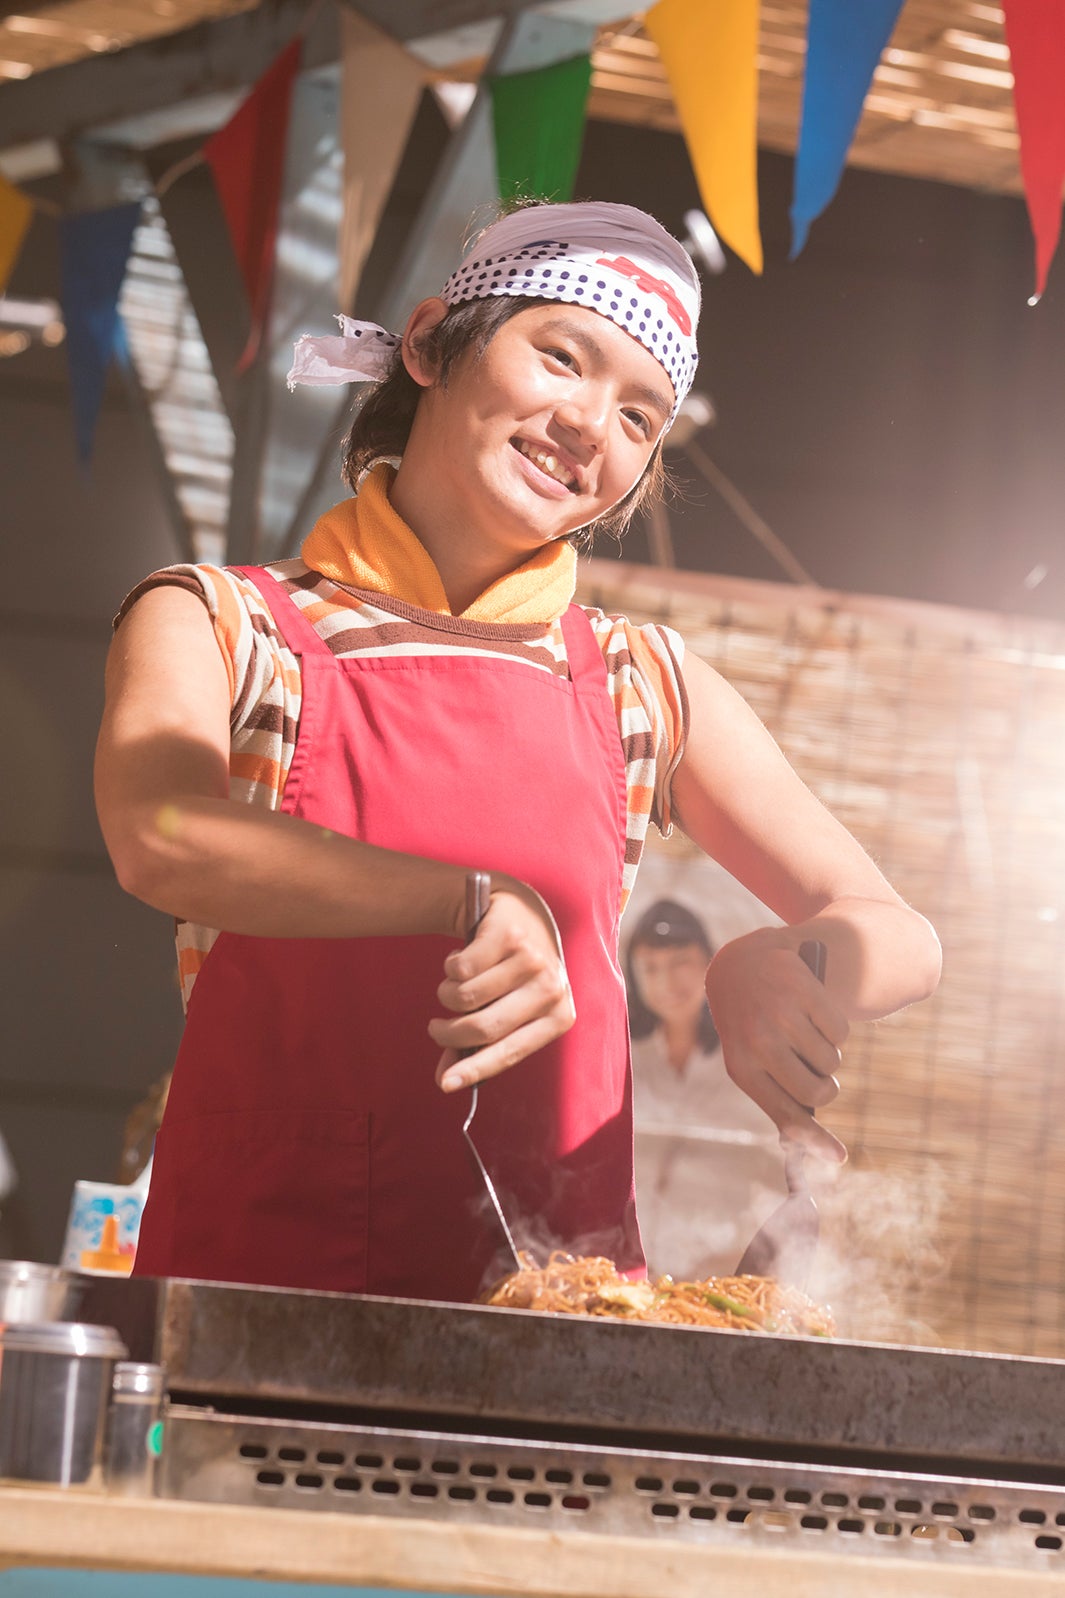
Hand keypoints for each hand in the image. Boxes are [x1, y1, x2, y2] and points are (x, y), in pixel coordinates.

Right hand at [430, 876, 574, 1090]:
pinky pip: (460, 968)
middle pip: (483, 1027)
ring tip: (454, 985)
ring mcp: (531, 959)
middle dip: (449, 1034)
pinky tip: (462, 958)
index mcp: (559, 1017)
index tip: (444, 1085)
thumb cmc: (512, 975)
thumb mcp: (508, 1009)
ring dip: (447, 994)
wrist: (521, 913)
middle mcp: (551, 989)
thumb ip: (479, 1045)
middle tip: (436, 1029)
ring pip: (465, 996)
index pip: (510, 1052)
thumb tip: (445, 1081)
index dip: (473, 1070)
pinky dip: (450, 967)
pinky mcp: (508, 935)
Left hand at [705, 930, 849, 1163]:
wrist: (740, 966)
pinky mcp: (802, 988)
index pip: (786, 1114)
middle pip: (818, 1090)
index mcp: (741, 1067)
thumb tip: (826, 1153)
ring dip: (828, 1055)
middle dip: (827, 1088)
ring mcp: (780, 1012)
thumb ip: (782, 1101)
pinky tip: (811, 1013)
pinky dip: (835, 1029)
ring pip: (832, 1060)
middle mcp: (758, 1041)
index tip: (839, 1157)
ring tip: (804, 1034)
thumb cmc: (751, 1028)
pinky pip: (840, 1031)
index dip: (814, 1139)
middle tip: (819, 1075)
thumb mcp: (752, 1063)